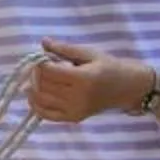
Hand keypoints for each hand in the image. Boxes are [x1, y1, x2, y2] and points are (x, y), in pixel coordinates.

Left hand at [30, 39, 151, 123]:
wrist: (126, 88)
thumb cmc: (109, 67)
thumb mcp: (89, 53)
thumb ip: (65, 49)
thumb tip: (43, 41)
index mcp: (83, 78)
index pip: (49, 72)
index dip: (40, 64)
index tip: (41, 58)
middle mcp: (78, 97)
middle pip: (44, 85)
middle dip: (36, 75)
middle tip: (39, 67)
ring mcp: (75, 110)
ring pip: (42, 100)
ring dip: (33, 89)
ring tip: (34, 80)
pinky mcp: (73, 118)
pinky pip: (47, 115)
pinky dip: (36, 106)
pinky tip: (34, 96)